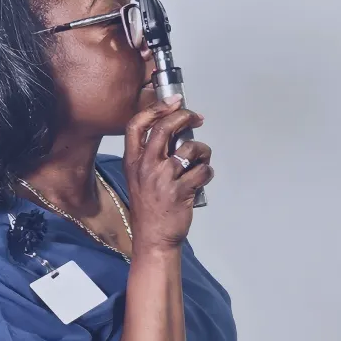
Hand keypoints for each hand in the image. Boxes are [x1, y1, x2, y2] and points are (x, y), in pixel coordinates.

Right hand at [123, 96, 212, 249]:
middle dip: (185, 116)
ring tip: (200, 163)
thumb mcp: (139, 179)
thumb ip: (152, 156)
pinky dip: (207, 173)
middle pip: (166, 128)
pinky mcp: (181, 191)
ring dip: (203, 152)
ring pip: (191, 148)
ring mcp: (163, 179)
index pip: (137, 125)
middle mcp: (146, 167)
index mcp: (133, 163)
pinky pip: (203, 170)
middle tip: (195, 118)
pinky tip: (201, 180)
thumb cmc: (149, 209)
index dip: (157, 108)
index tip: (173, 101)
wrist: (153, 238)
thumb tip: (177, 132)